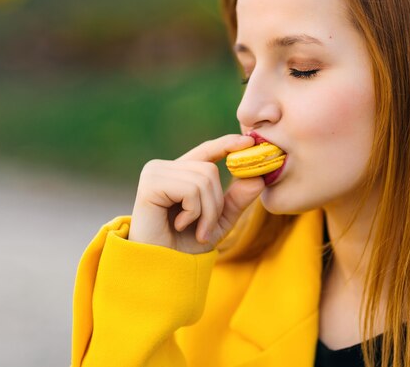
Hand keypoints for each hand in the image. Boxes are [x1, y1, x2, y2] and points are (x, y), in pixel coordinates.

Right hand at [129, 134, 264, 253]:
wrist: (159, 268)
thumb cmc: (182, 246)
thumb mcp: (217, 222)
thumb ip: (236, 201)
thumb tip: (258, 179)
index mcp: (178, 173)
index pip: (205, 151)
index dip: (226, 144)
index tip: (249, 142)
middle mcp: (163, 167)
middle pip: (210, 170)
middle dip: (215, 204)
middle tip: (204, 229)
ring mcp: (154, 172)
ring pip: (203, 179)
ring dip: (206, 212)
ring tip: (193, 229)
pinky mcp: (150, 183)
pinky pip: (191, 190)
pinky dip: (193, 212)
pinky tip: (179, 225)